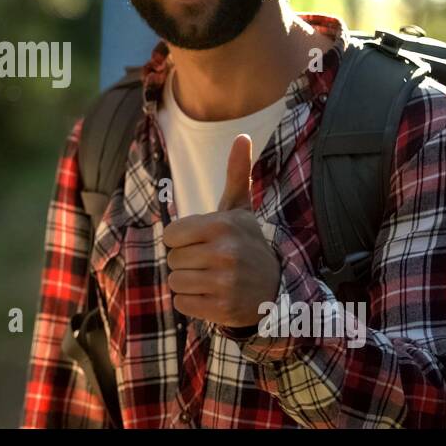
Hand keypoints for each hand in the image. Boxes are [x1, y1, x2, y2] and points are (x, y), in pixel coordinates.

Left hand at [162, 134, 280, 327]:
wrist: (275, 288)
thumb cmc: (248, 244)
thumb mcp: (240, 209)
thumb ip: (236, 173)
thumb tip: (242, 136)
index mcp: (222, 225)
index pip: (170, 235)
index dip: (182, 239)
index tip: (202, 241)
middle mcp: (223, 253)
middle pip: (172, 258)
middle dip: (186, 261)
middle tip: (209, 262)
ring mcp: (223, 283)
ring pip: (175, 281)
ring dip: (188, 282)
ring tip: (211, 278)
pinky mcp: (221, 309)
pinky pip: (182, 304)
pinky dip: (192, 302)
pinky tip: (212, 295)